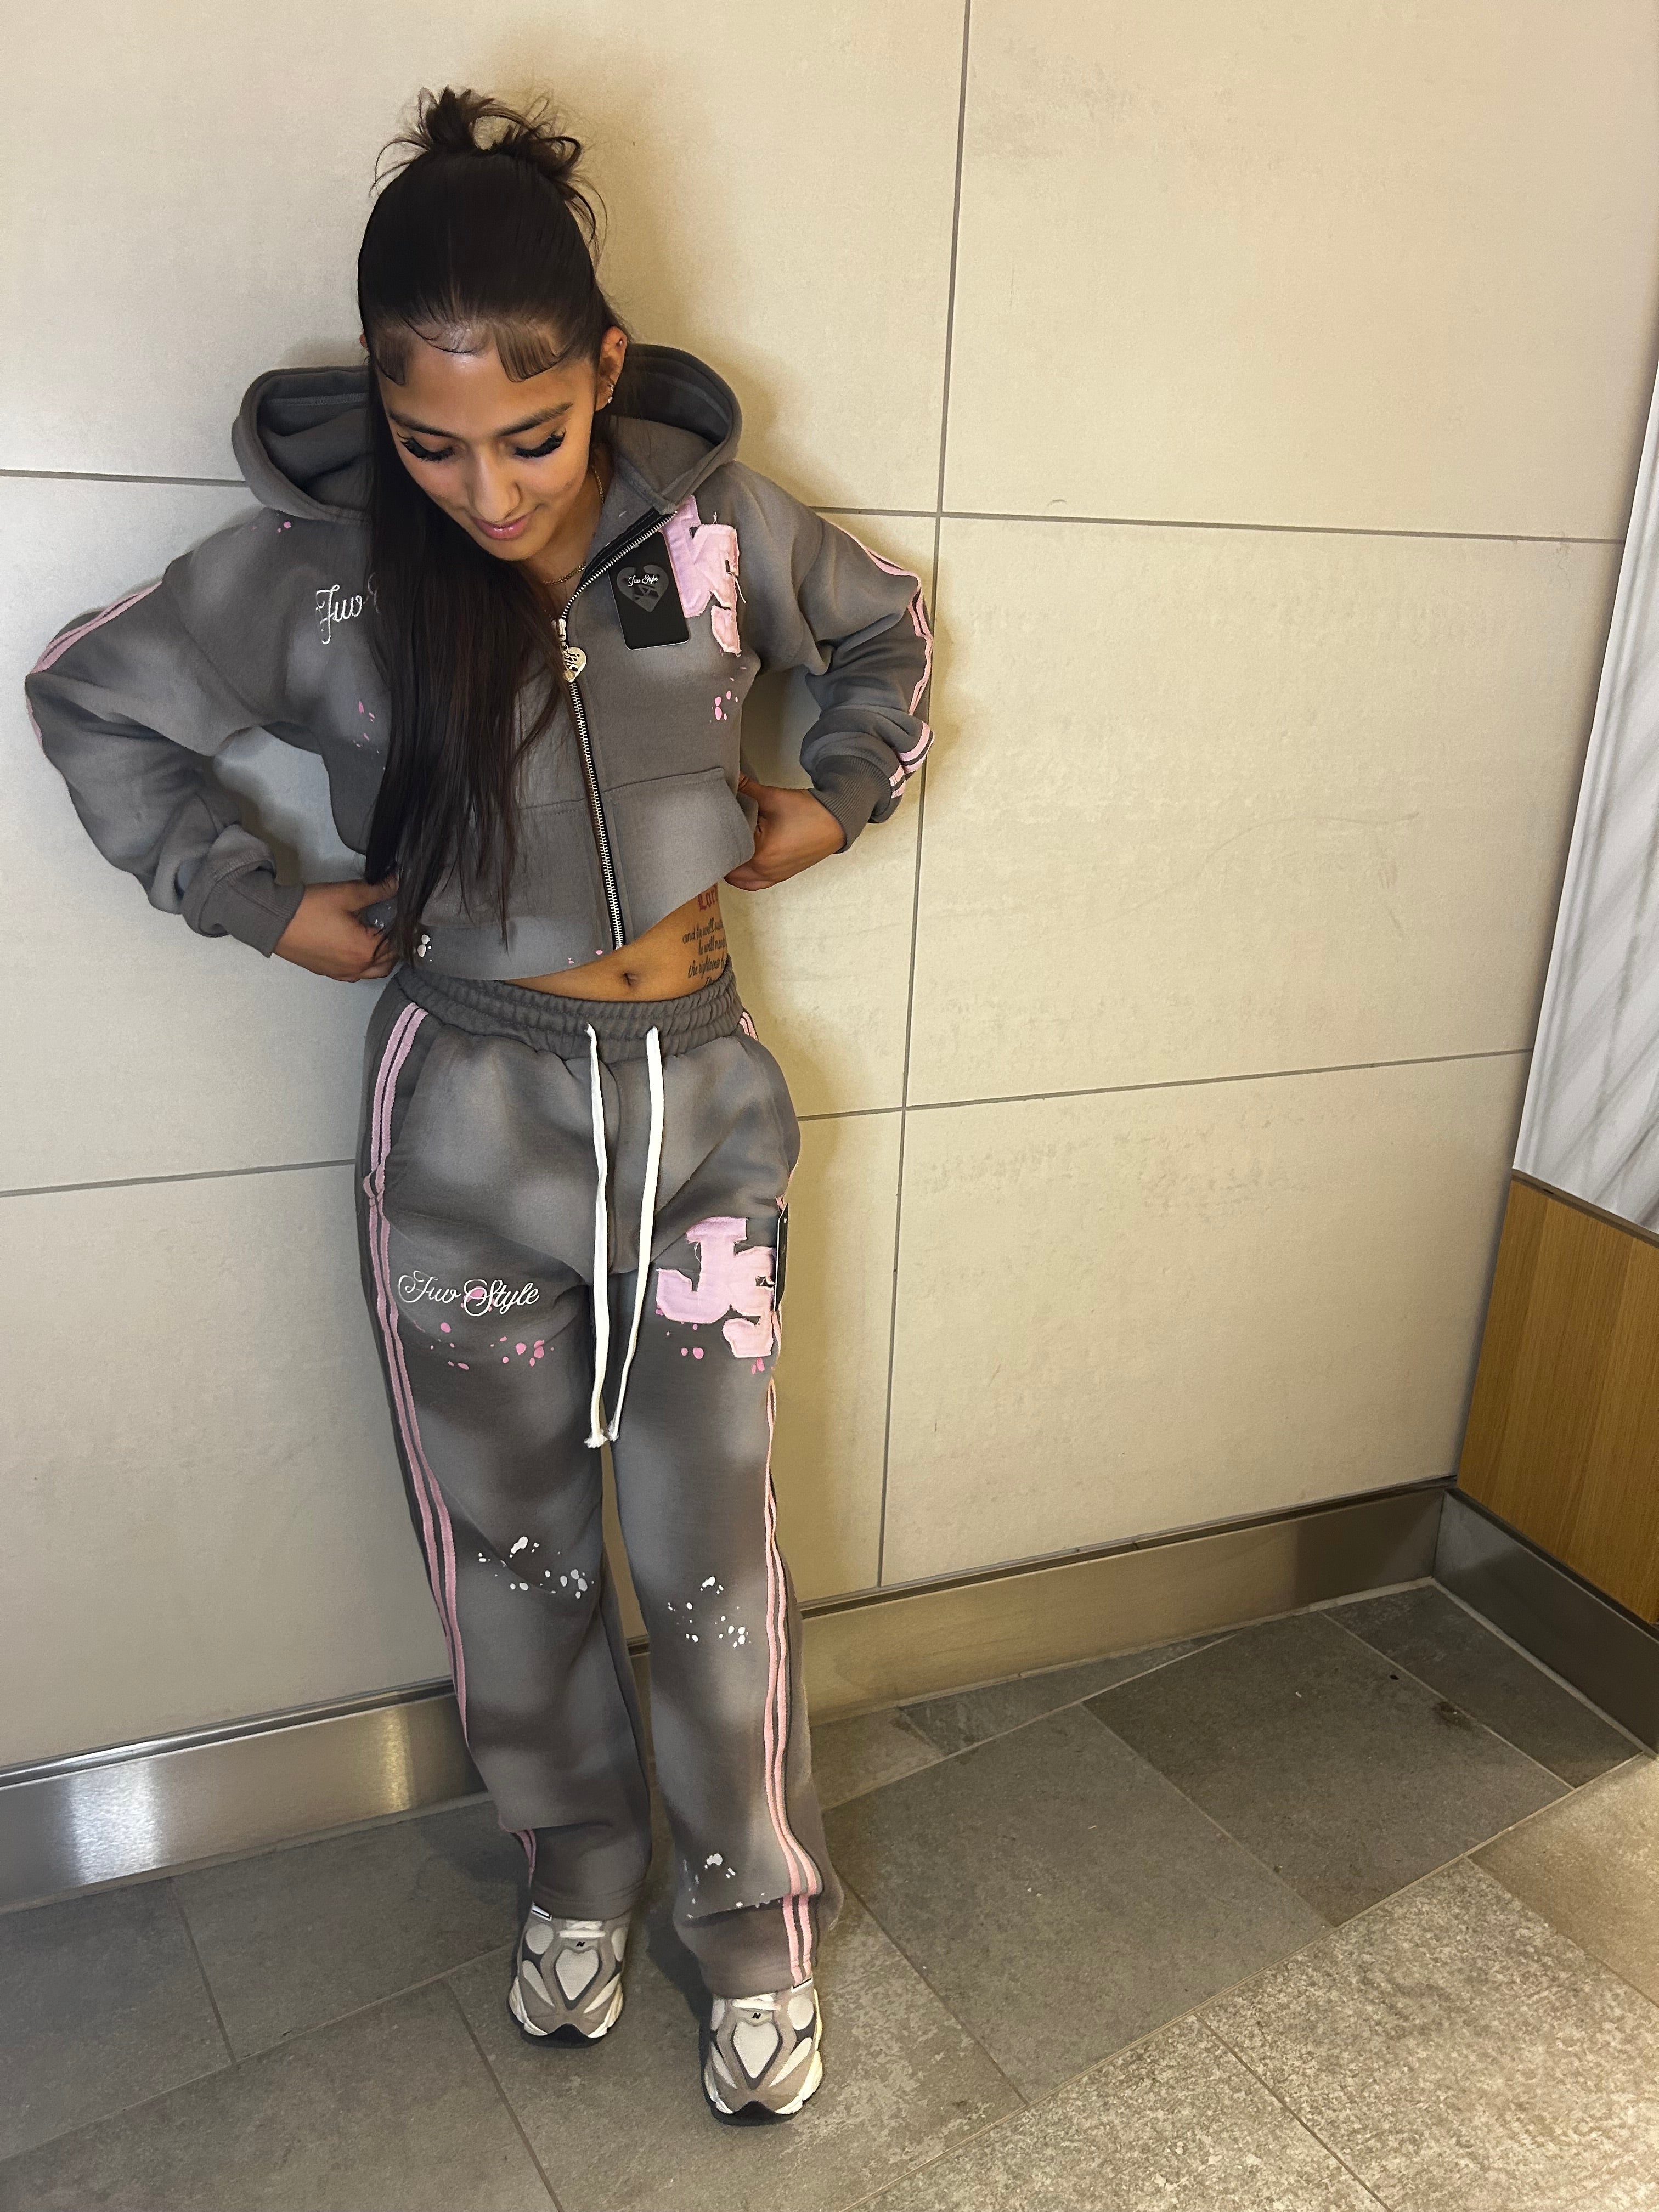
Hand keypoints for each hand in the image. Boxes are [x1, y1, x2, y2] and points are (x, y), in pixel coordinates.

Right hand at [274, 877, 399, 980]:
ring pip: (373, 971)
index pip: (398, 944)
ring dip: (382, 957)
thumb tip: (397, 882)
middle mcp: (356, 968)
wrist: (272, 922)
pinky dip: (364, 963)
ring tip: (380, 937)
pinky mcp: (327, 972)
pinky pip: (355, 973)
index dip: (405, 928)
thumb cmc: (310, 909)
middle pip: (389, 961)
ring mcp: (341, 973)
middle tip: (395, 924)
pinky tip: (359, 947)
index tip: (407, 915)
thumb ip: (377, 890)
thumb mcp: (347, 894)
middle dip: (396, 944)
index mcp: (366, 952)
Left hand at [723, 778, 844, 891]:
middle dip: (720, 853)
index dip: (714, 838)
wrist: (836, 821)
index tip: (709, 826)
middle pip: (728, 869)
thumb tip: (729, 776)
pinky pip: (754, 883)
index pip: (724, 850)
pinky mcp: (781, 876)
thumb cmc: (809, 812)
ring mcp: (773, 876)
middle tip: (714, 835)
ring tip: (726, 847)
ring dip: (731, 867)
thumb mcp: (772, 797)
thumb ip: (746, 788)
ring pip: (740, 879)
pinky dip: (744, 876)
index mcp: (759, 854)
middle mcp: (765, 871)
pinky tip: (740, 862)